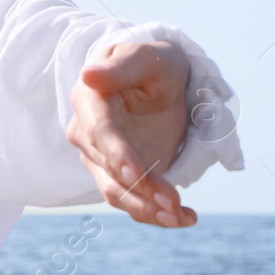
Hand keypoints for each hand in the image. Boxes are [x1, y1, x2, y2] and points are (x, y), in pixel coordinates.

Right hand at [66, 40, 194, 227]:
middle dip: (141, 189)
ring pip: (116, 192)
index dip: (117, 155)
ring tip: (180, 217)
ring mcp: (101, 158)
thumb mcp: (147, 57)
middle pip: (109, 170)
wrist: (159, 80)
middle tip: (173, 203)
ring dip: (146, 209)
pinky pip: (132, 201)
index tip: (136, 175)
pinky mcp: (119, 176)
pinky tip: (186, 217)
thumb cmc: (154, 64)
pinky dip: (156, 214)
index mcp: (90, 100)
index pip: (100, 132)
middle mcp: (88, 133)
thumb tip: (87, 75)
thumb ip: (121, 67)